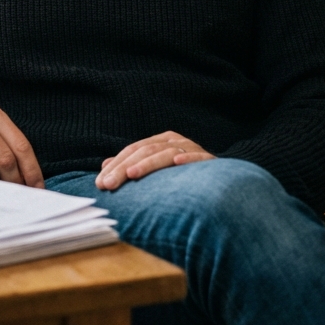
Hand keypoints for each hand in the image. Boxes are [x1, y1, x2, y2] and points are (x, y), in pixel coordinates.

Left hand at [96, 131, 213, 190]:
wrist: (223, 178)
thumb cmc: (185, 175)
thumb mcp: (158, 168)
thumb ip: (133, 165)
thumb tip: (105, 166)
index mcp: (161, 141)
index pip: (133, 150)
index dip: (115, 165)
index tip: (100, 183)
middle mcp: (175, 141)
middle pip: (145, 150)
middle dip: (123, 167)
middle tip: (108, 183)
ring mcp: (191, 148)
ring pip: (165, 153)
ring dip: (148, 163)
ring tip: (132, 174)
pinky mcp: (209, 160)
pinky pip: (198, 157)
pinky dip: (188, 158)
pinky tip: (177, 162)